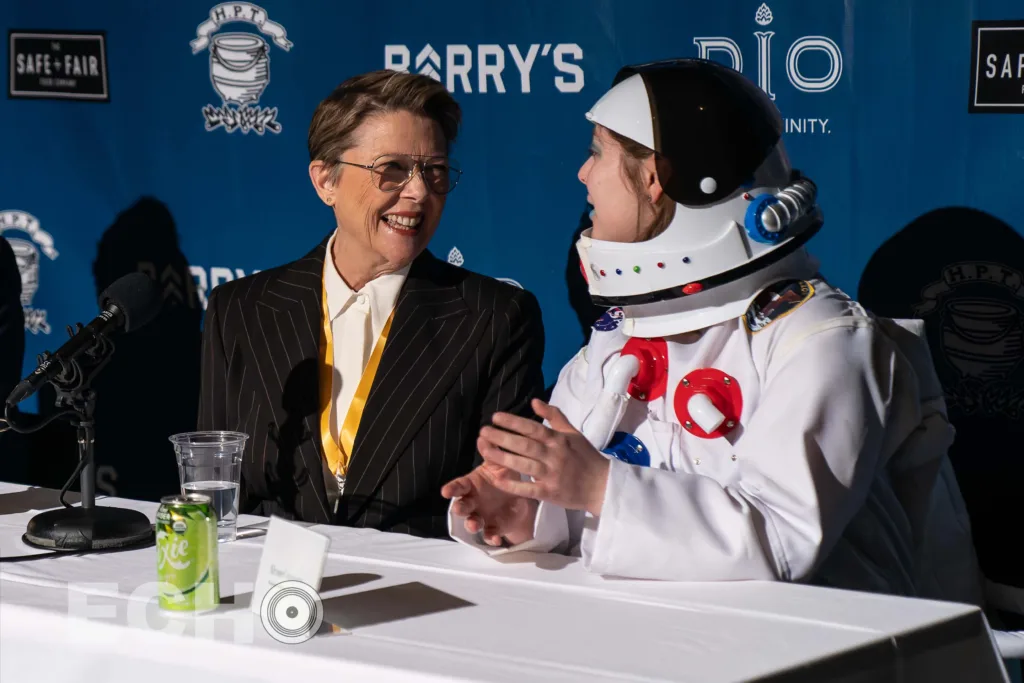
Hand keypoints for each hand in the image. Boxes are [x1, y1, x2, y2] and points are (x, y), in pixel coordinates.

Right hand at [441, 460, 537, 546]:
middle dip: (459, 508)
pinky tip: (497, 539)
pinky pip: (490, 535)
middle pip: (461, 506)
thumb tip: (484, 436)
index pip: (459, 486)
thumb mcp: (499, 464)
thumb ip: (491, 453)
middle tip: (459, 508)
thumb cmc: (504, 476)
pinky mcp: (494, 527)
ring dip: (471, 524)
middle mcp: (473, 501)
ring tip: (474, 524)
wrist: (521, 496)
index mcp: (472, 485)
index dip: (452, 489)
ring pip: (472, 523)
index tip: (445, 491)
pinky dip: (491, 538)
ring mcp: (482, 516)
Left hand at [478, 398, 609, 515]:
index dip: (513, 422)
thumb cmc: (586, 457)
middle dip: (502, 437)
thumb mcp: (573, 433)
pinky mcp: (549, 493)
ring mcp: (551, 475)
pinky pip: (527, 489)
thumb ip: (554, 416)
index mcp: (558, 440)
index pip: (532, 428)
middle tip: (482, 431)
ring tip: (484, 449)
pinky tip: (495, 478)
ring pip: (522, 464)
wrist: (602, 485)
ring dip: (501, 457)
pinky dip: (511, 484)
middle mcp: (554, 455)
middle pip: (524, 445)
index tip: (495, 417)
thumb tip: (534, 401)